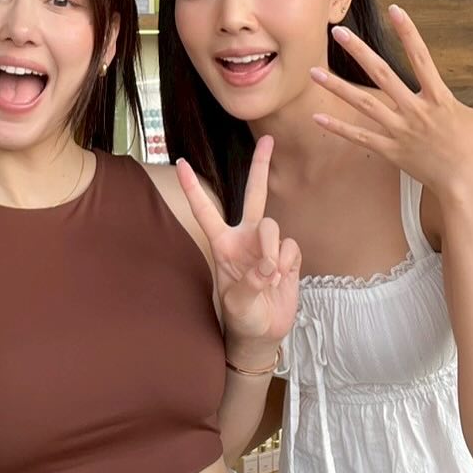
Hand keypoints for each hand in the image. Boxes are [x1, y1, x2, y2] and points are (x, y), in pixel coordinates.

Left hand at [177, 136, 301, 354]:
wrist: (263, 333)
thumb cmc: (242, 317)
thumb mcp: (237, 304)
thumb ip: (249, 283)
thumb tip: (267, 264)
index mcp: (223, 244)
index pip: (205, 211)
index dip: (193, 188)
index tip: (181, 163)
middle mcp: (245, 238)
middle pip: (254, 195)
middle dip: (261, 167)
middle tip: (268, 140)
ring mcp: (268, 245)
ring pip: (274, 227)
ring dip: (271, 251)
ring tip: (268, 276)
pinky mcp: (288, 255)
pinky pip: (291, 247)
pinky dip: (287, 264)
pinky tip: (281, 279)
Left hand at [312, 5, 472, 197]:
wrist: (472, 186)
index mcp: (439, 99)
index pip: (421, 57)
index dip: (408, 32)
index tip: (394, 10)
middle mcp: (415, 111)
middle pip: (382, 75)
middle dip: (359, 52)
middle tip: (338, 32)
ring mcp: (400, 131)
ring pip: (363, 105)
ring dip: (337, 88)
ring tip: (313, 72)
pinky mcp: (391, 151)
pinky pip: (360, 137)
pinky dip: (338, 128)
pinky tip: (317, 118)